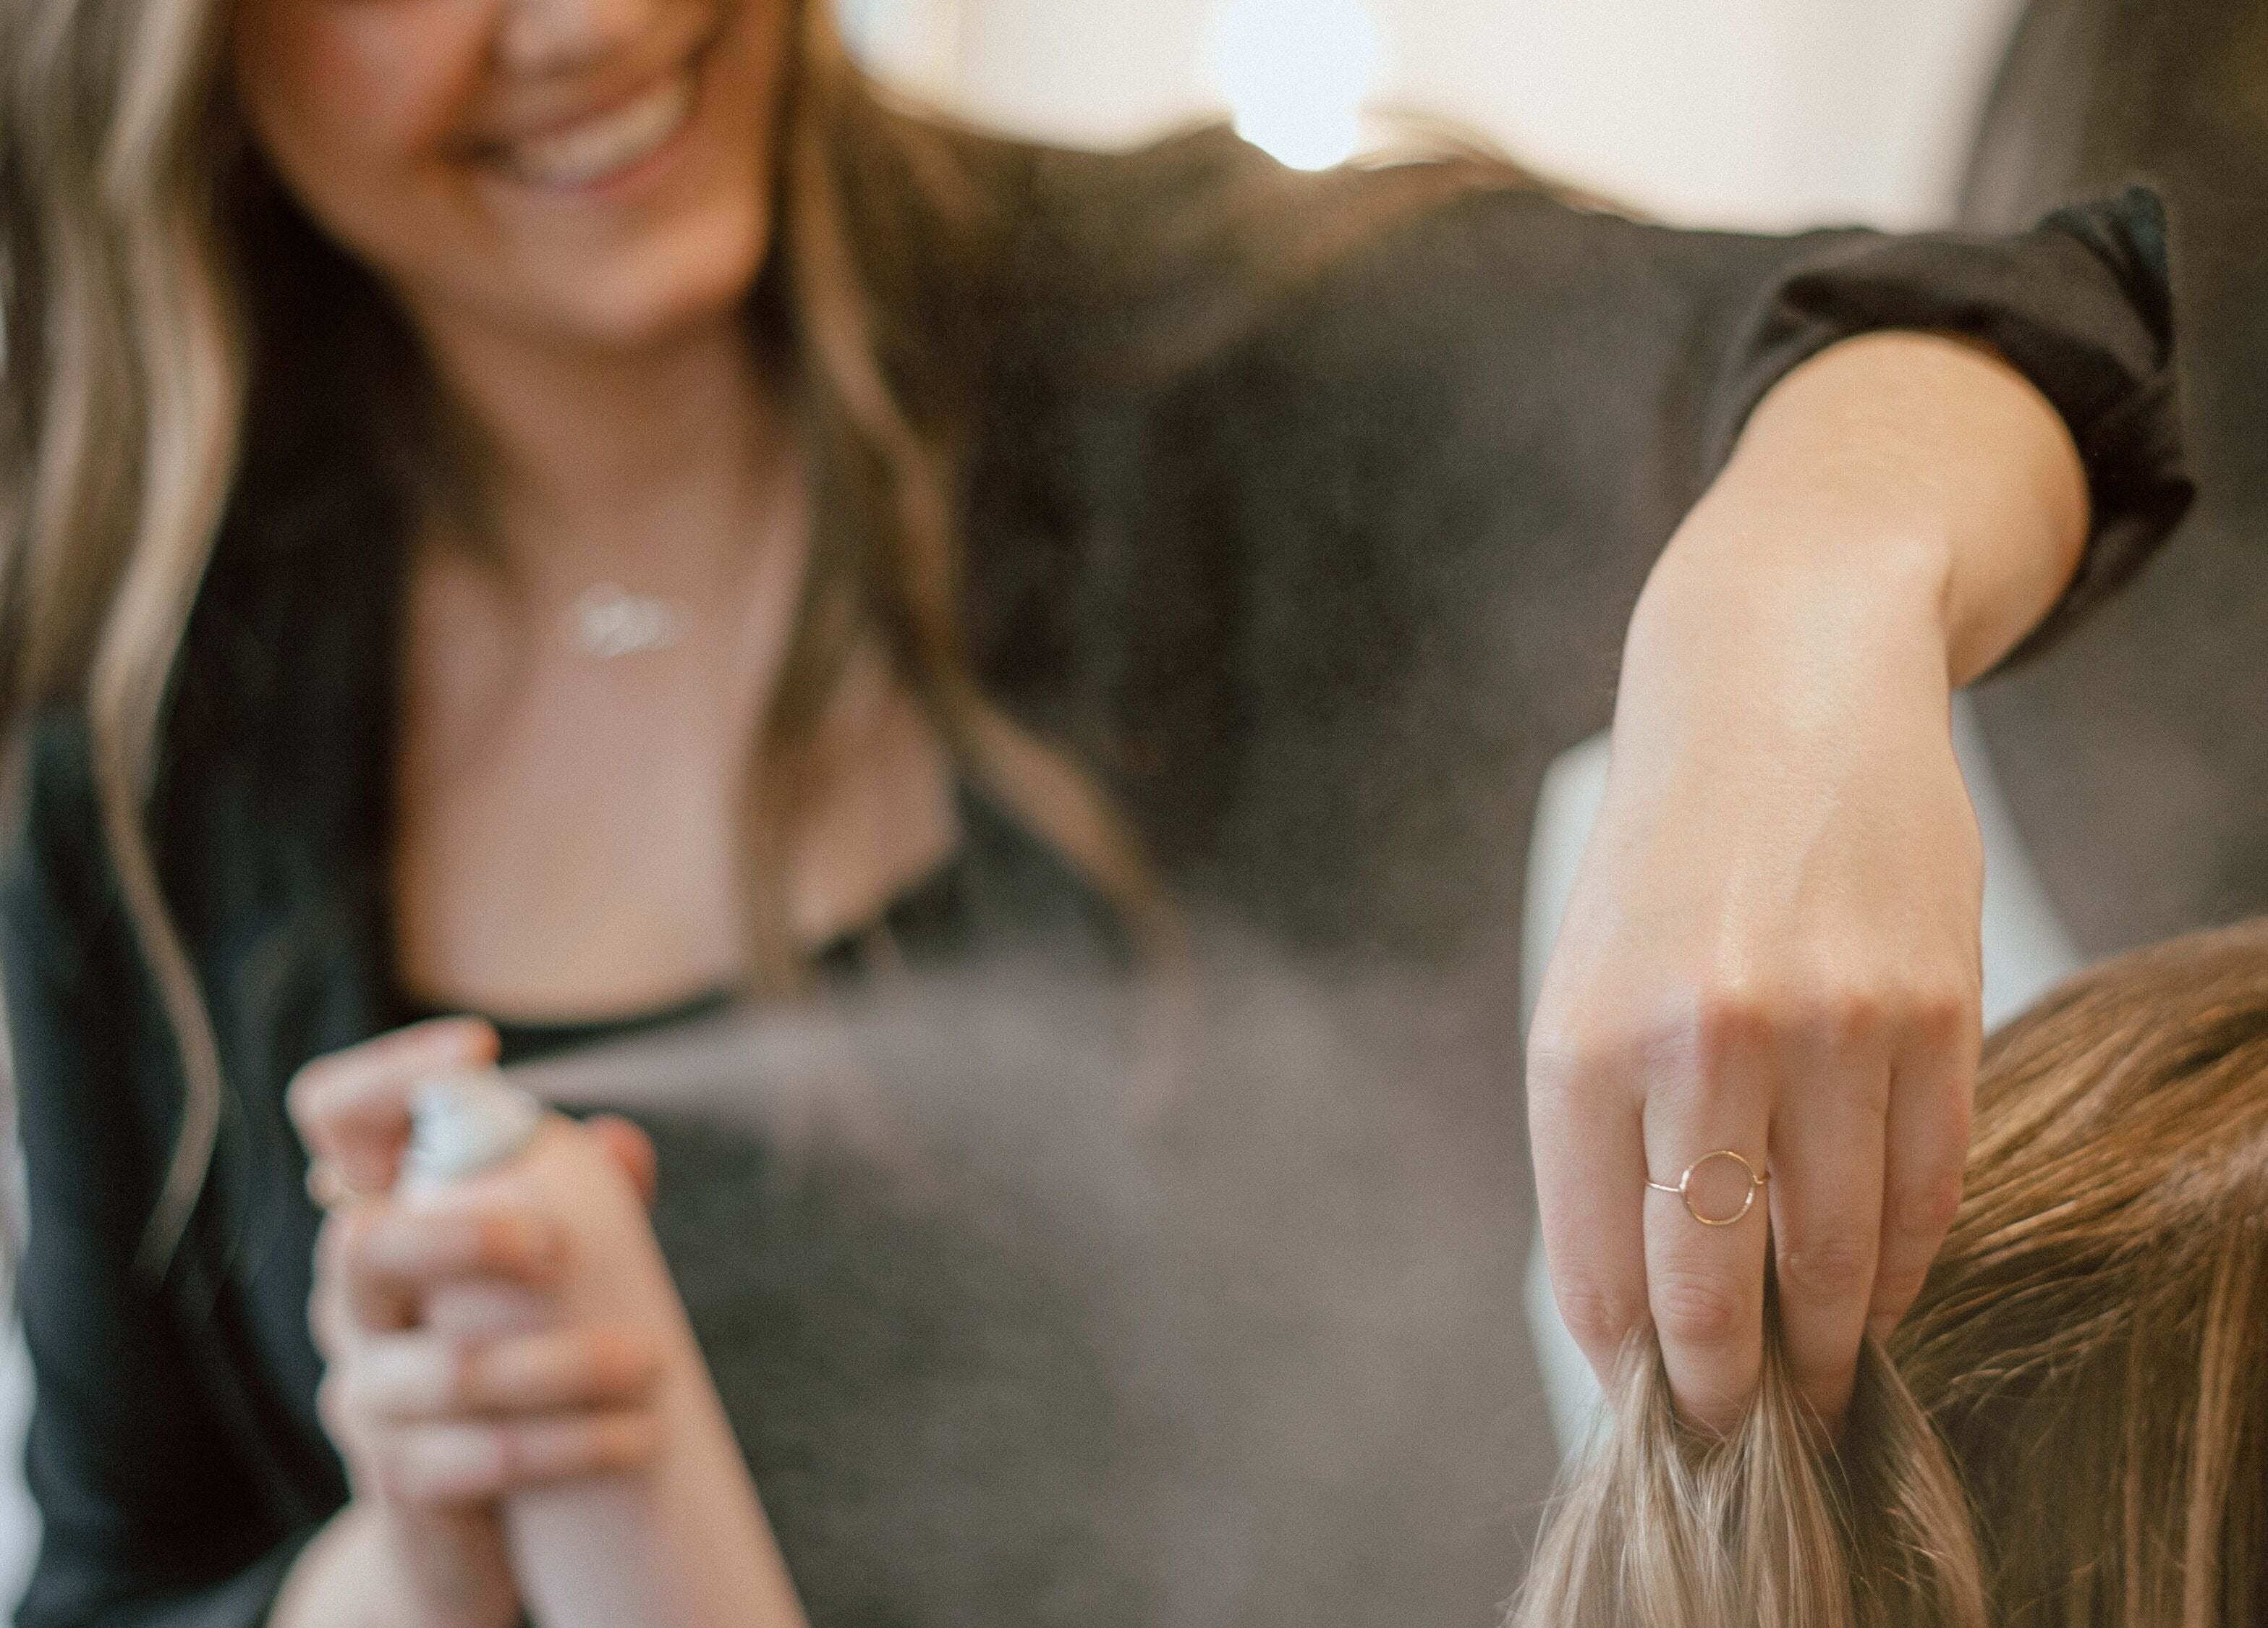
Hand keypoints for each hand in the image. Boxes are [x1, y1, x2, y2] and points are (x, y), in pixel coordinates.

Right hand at [275, 1020, 663, 1627]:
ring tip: (653, 1365)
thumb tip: (622, 1144)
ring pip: (447, 1372)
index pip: (333, 1121)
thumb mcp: (549, 1266)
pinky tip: (636, 1439)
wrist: (477, 1518)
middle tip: (559, 1248)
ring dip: (563, 1367)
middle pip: (359, 1244)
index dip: (386, 1077)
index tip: (479, 1048)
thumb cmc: (519, 1351)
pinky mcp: (400, 1483)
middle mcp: (351, 1301)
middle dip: (463, 1236)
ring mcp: (364, 1394)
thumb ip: (586, 1200)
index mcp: (382, 1217)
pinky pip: (475, 1461)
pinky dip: (569, 1446)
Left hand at [1527, 334, 2083, 1435]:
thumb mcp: (1580, 986)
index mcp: (1582, 1045)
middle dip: (1727, 1388)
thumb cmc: (1664, 856)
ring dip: (1827, 1341)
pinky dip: (1905, 1261)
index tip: (1651, 1405)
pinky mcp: (1936, 1011)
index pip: (1601, 1270)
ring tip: (1816, 1376)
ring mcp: (1829, 1030)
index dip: (1629, 1364)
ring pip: (1838, 1258)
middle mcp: (1699, 1043)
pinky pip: (1930, 1188)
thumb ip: (1598, 1143)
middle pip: (1719, 1291)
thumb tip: (1631, 1306)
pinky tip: (1879, 1285)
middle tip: (1737, 1430)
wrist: (1778, 688)